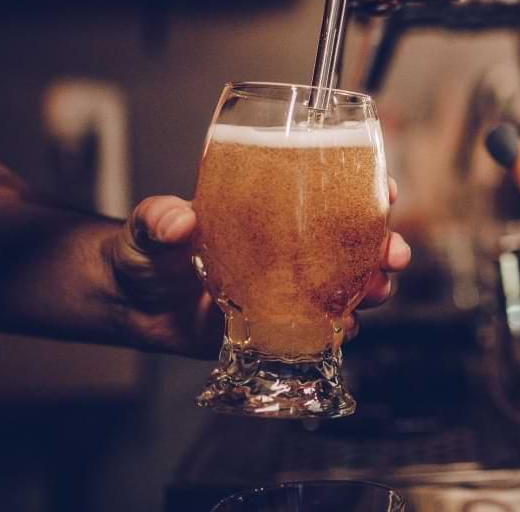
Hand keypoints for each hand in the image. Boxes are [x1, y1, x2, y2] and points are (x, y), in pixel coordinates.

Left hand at [109, 177, 410, 357]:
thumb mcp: (149, 227)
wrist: (128, 304)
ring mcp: (286, 288)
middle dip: (383, 246)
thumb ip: (159, 219)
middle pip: (353, 242)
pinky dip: (337, 329)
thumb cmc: (144, 252)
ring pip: (347, 285)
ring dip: (371, 288)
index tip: (386, 191)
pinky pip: (318, 329)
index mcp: (270, 212)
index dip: (366, 190)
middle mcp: (288, 248)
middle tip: (391, 254)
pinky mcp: (276, 327)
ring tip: (374, 293)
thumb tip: (176, 219)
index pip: (330, 193)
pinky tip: (343, 328)